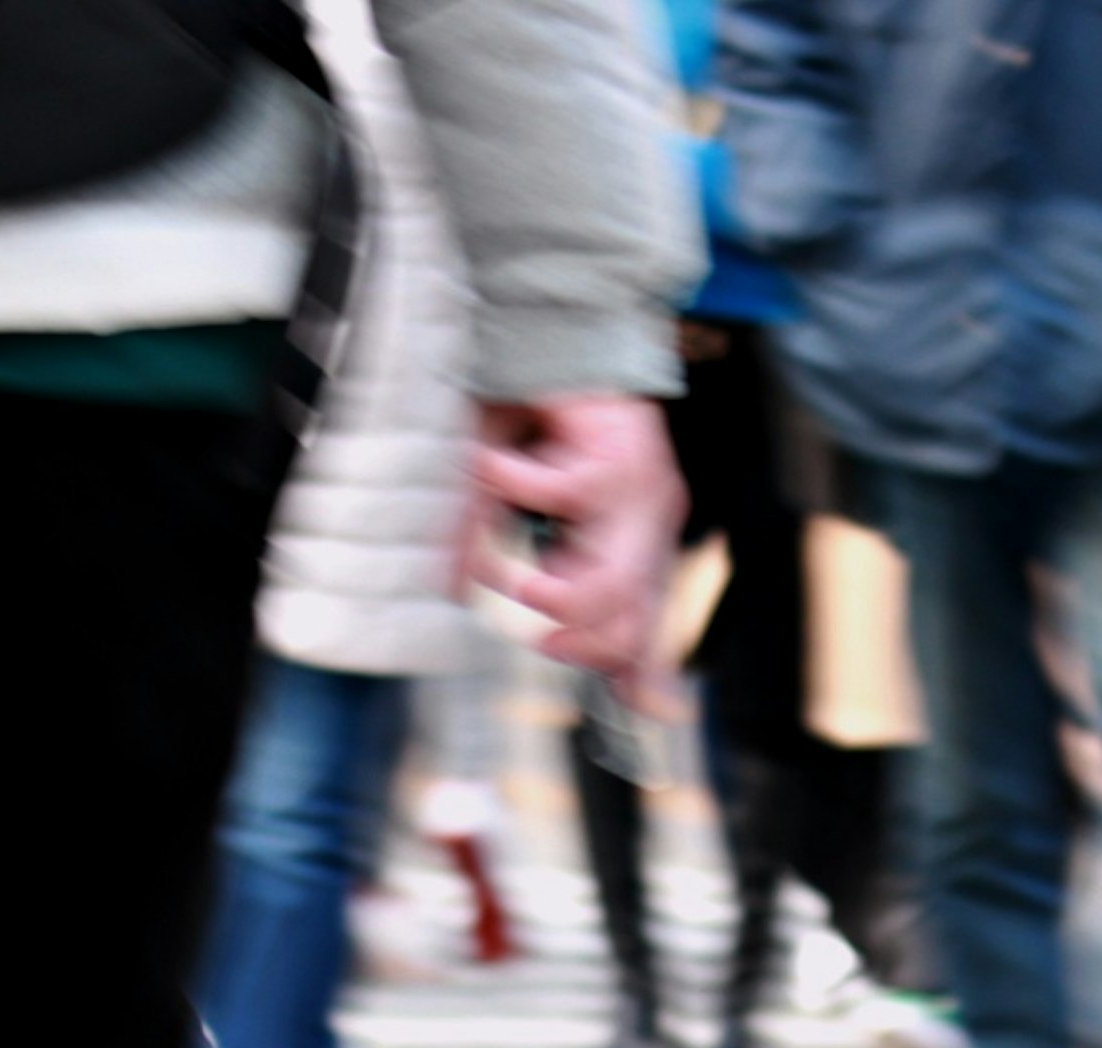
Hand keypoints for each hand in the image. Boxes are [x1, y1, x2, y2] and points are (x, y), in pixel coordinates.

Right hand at [467, 395, 684, 692]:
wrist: (533, 331)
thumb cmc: (516, 415)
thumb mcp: (498, 502)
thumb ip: (486, 555)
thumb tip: (456, 602)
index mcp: (626, 541)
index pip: (639, 631)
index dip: (605, 662)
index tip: (544, 647)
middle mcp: (645, 521)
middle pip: (632, 626)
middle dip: (574, 638)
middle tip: (529, 627)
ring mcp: (642, 490)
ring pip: (613, 584)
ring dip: (549, 587)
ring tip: (508, 568)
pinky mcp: (624, 452)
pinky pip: (569, 495)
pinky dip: (512, 481)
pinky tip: (489, 459)